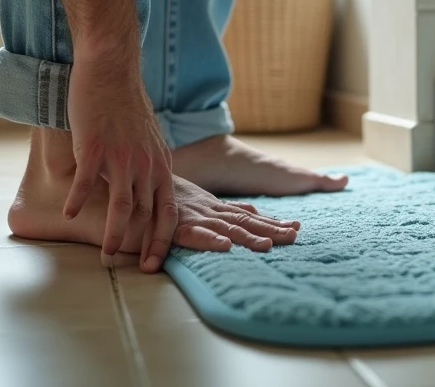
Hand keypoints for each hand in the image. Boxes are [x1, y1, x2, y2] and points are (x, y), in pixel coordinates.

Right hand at [64, 50, 176, 273]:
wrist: (110, 70)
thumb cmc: (124, 104)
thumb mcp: (145, 139)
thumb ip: (146, 165)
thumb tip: (140, 189)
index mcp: (160, 164)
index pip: (168, 211)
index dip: (163, 239)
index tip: (154, 262)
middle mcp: (146, 164)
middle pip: (149, 215)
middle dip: (144, 245)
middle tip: (137, 269)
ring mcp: (122, 156)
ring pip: (122, 206)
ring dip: (114, 233)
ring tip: (106, 254)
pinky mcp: (96, 146)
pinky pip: (87, 182)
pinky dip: (78, 201)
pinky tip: (69, 214)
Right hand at [170, 174, 298, 251]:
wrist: (137, 188)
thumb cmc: (169, 198)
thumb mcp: (201, 202)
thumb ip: (226, 207)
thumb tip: (253, 212)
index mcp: (216, 207)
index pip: (249, 216)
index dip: (273, 222)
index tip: (297, 227)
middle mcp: (210, 212)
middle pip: (245, 222)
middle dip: (271, 229)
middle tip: (294, 236)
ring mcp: (195, 218)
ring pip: (225, 228)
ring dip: (247, 236)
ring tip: (268, 245)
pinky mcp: (176, 227)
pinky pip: (194, 234)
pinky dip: (210, 239)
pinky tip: (225, 246)